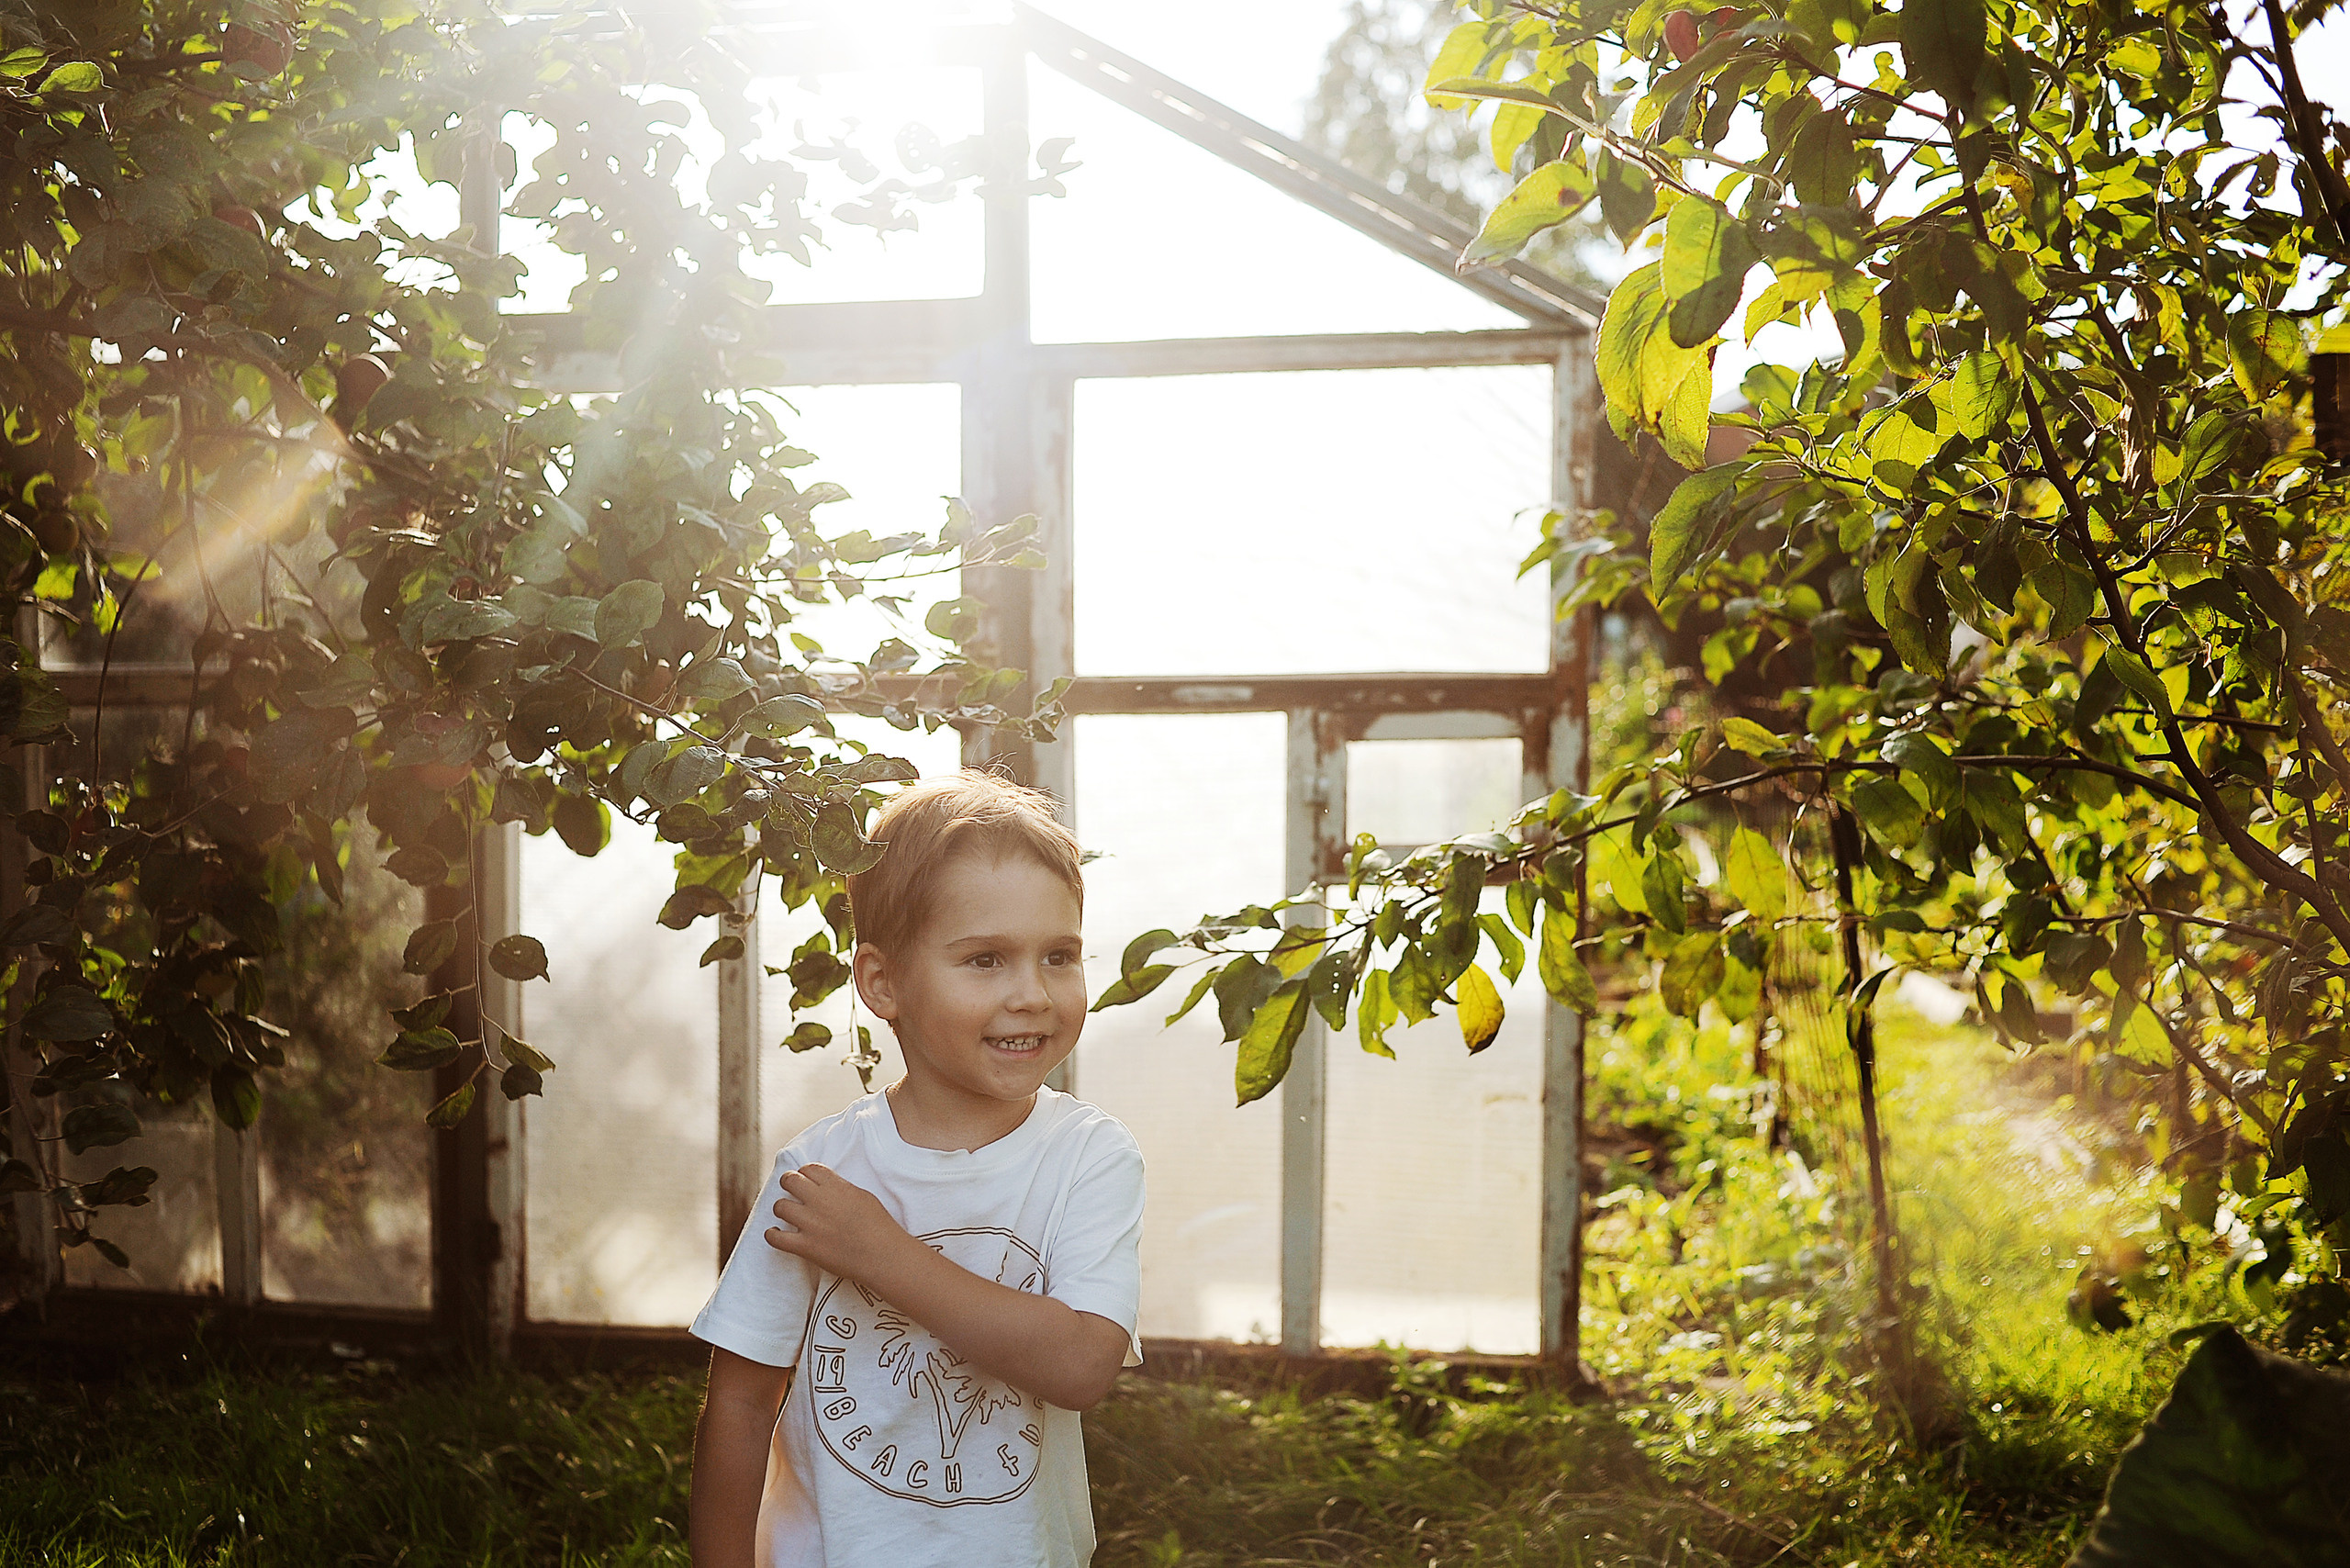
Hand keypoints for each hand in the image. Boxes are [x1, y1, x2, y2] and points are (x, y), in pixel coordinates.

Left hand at [764, 1164, 919, 1284]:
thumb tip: (828, 1189)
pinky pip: (776, 1238)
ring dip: (782, 1209)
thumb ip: (842, 1189)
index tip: (806, 1180)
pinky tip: (776, 1234)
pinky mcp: (805, 1247)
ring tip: (787, 1214)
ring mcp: (811, 1224)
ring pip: (780, 1206)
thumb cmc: (879, 1226)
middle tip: (791, 1192)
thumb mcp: (864, 1196)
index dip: (805, 1173)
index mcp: (836, 1186)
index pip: (809, 1169)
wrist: (882, 1255)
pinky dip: (772, 1235)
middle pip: (790, 1180)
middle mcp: (820, 1201)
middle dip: (788, 1183)